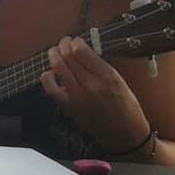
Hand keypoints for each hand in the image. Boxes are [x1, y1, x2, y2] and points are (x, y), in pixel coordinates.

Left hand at [41, 36, 149, 154]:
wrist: (123, 134)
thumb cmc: (126, 107)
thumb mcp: (120, 81)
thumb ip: (100, 66)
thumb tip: (83, 51)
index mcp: (107, 76)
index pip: (81, 51)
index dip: (75, 42)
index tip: (75, 40)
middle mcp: (90, 84)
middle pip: (67, 56)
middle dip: (62, 45)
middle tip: (63, 43)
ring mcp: (76, 95)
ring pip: (57, 67)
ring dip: (53, 55)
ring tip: (55, 52)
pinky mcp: (68, 105)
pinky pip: (50, 87)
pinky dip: (48, 76)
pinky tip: (51, 73)